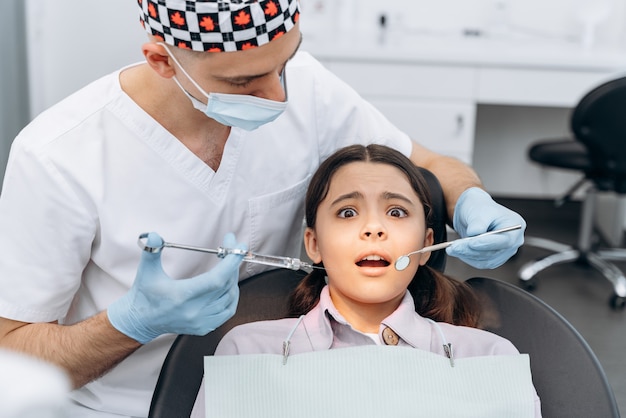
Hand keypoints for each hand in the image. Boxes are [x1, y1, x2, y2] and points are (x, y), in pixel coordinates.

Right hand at [107, 232, 245, 343]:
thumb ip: (151, 251)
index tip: (237, 246)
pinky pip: (228, 310)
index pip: (216, 279)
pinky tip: (229, 284)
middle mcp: (194, 311)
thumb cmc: (144, 294)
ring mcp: (201, 322)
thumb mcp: (146, 271)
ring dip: (233, 278)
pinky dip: (232, 295)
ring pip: (230, 297)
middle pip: (226, 285)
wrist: (141, 322)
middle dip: (232, 264)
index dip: (230, 262)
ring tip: (228, 263)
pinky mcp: (204, 328)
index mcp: (182, 296)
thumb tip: (153, 235)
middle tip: (231, 247)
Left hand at [446, 187, 525, 268]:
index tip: (472, 242)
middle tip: (454, 246)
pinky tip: (458, 250)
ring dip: (467, 255)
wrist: (473, 213)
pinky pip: (480, 262)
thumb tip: (474, 234)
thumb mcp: (478, 210)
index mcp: (515, 225)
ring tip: (452, 247)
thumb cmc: (479, 207)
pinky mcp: (493, 258)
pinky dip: (467, 258)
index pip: (505, 241)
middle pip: (494, 252)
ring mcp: (504, 251)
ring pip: (485, 260)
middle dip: (471, 249)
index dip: (488, 243)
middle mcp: (513, 241)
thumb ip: (478, 223)